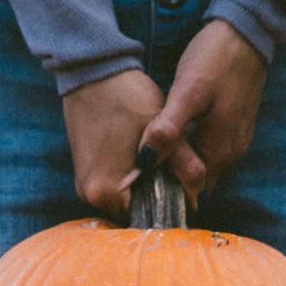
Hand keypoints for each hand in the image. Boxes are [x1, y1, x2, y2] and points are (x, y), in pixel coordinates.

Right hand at [63, 70, 204, 214]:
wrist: (93, 72)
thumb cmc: (126, 97)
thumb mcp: (159, 128)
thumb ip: (182, 162)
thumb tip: (201, 192)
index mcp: (106, 191)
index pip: (146, 214)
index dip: (168, 202)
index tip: (182, 187)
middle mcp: (90, 195)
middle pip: (135, 208)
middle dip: (156, 193)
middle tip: (171, 169)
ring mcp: (85, 185)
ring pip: (126, 196)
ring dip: (144, 184)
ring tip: (157, 160)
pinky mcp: (85, 172)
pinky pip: (115, 184)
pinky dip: (131, 175)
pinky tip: (142, 156)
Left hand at [141, 20, 266, 193]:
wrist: (245, 35)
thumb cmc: (216, 61)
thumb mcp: (187, 93)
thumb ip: (169, 129)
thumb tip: (146, 161)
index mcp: (219, 152)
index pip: (191, 192)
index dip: (166, 193)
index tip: (141, 188)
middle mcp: (231, 155)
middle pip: (198, 183)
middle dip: (172, 182)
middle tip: (140, 176)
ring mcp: (236, 142)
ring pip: (204, 167)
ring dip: (181, 167)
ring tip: (153, 159)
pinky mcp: (235, 128)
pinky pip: (210, 151)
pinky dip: (192, 152)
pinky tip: (175, 139)